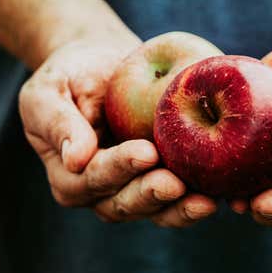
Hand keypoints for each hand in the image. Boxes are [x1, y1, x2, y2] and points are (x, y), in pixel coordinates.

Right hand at [19, 38, 216, 226]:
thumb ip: (58, 123)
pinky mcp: (163, 178)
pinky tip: (224, 191)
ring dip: (180, 208)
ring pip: (157, 209)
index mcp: (69, 176)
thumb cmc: (69, 74)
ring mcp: (134, 188)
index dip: (118, 168)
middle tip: (176, 183)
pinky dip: (200, 195)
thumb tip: (75, 159)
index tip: (145, 152)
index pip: (93, 178)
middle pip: (125, 203)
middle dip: (151, 196)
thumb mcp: (47, 91)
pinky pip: (182, 195)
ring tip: (207, 200)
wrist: (101, 62)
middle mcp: (101, 192)